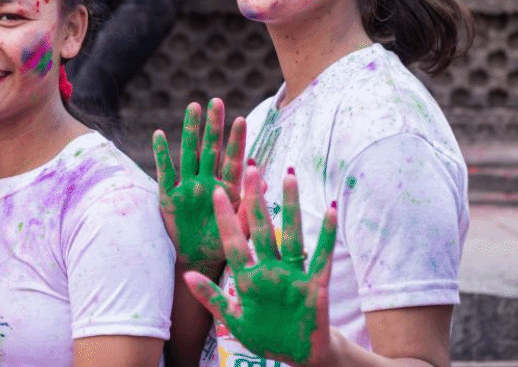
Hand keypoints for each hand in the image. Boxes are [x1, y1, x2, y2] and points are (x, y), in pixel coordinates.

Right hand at [154, 99, 245, 273]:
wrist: (197, 261)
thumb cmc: (223, 247)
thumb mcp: (241, 231)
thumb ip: (251, 208)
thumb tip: (264, 181)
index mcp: (228, 190)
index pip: (233, 160)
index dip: (236, 141)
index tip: (241, 120)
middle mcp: (208, 182)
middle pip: (211, 149)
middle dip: (214, 126)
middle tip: (216, 101)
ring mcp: (187, 187)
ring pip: (189, 153)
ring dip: (191, 131)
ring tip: (193, 107)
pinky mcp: (169, 197)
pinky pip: (164, 172)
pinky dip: (161, 154)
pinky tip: (159, 134)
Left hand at [183, 166, 336, 366]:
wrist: (297, 355)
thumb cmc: (265, 336)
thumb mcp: (234, 319)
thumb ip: (212, 298)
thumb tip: (186, 275)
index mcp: (247, 277)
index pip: (234, 241)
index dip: (225, 217)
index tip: (217, 190)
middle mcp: (269, 268)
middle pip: (261, 228)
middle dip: (255, 200)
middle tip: (252, 168)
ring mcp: (292, 274)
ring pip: (291, 234)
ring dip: (291, 207)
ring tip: (289, 176)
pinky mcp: (315, 284)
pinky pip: (322, 256)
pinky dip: (327, 235)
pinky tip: (331, 209)